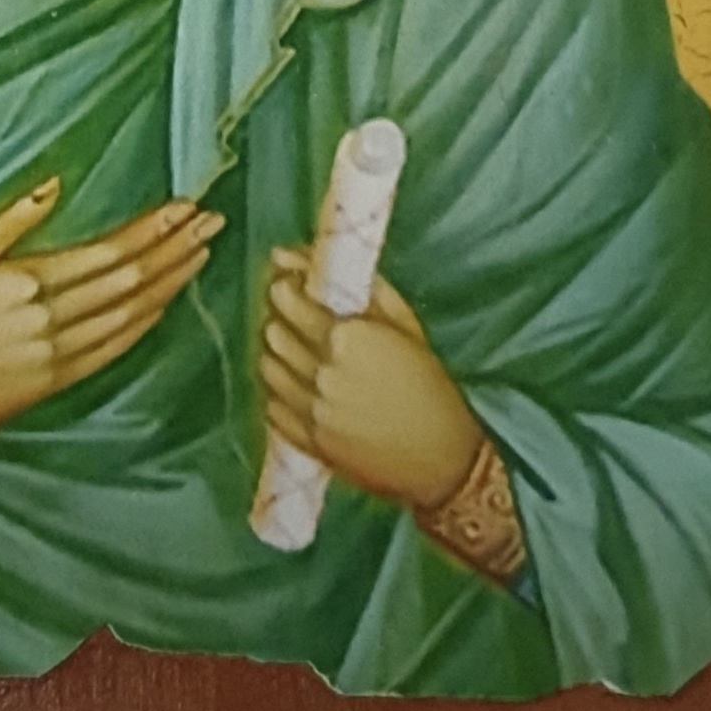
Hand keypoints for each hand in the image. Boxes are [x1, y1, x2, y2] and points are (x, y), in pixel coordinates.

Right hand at [0, 180, 223, 475]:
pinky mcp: (59, 381)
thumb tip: (53, 184)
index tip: (184, 206)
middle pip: (130, 280)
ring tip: (202, 251)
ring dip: (172, 281)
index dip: (151, 229)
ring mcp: (58, 356)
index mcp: (23, 282)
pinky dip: (148, 320)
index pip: (107, 252)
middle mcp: (49, 321)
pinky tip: (168, 299)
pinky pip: (116, 348)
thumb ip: (7, 223)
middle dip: (175, 248)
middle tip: (212, 219)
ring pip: (132, 314)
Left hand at [258, 247, 483, 509]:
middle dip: (279, 317)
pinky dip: (279, 392)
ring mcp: (314, 412)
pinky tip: (302, 386)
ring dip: (277, 353)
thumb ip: (351, 282)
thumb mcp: (402, 321)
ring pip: (267, 367)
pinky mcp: (311, 444)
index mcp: (347, 338)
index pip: (286, 298)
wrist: (444, 457)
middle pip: (272, 331)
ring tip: (301, 351)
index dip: (285, 284)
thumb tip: (289, 252)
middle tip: (298, 317)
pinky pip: (272, 407)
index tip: (295, 284)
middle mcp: (324, 374)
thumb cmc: (428, 381)